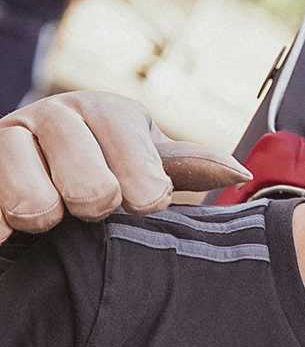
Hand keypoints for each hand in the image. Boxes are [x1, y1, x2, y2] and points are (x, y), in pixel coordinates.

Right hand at [0, 91, 247, 242]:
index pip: (135, 156)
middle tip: (92, 209)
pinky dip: (1, 229)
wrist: (32, 166)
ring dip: (46, 218)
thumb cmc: (106, 167)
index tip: (147, 204)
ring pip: (32, 199)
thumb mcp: (146, 160)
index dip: (145, 191)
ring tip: (50, 218)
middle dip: (95, 206)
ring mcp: (6, 138)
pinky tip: (8, 235)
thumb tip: (238, 173)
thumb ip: (187, 167)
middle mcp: (52, 115)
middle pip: (87, 185)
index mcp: (105, 111)